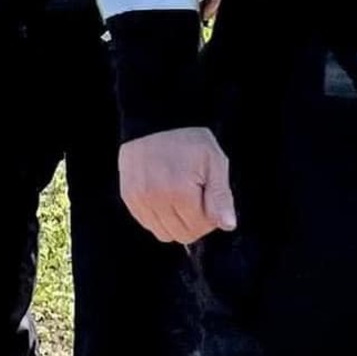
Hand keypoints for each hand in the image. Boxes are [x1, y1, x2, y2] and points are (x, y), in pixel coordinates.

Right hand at [119, 126, 235, 243]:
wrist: (155, 120)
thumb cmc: (188, 140)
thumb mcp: (214, 162)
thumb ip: (221, 197)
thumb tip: (228, 225)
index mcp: (180, 191)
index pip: (200, 227)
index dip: (210, 216)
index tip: (208, 197)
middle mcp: (156, 199)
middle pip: (182, 235)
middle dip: (194, 222)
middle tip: (196, 198)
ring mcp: (139, 200)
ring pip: (164, 234)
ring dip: (176, 222)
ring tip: (180, 197)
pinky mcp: (129, 198)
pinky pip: (148, 224)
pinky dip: (159, 217)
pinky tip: (165, 197)